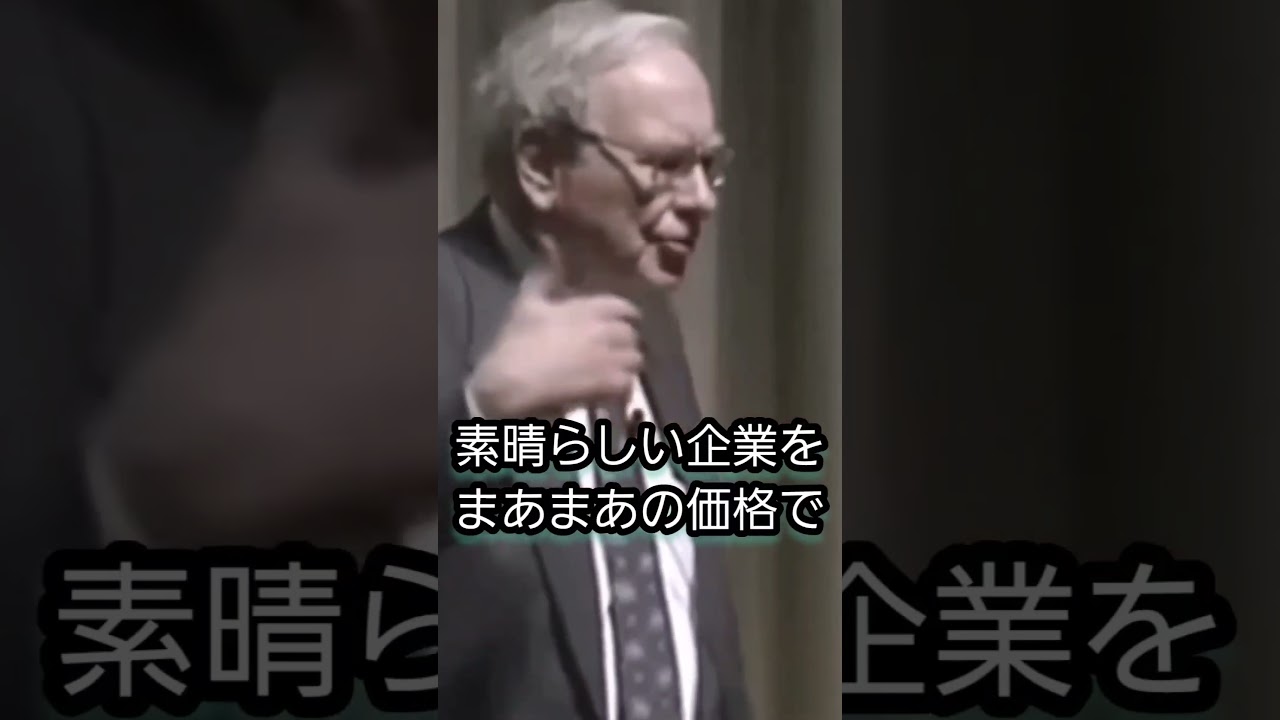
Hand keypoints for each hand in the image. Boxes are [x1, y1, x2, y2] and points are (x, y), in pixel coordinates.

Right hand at [468, 237, 641, 418]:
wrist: (512, 383)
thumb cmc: (518, 341)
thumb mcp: (527, 302)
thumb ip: (543, 274)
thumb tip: (548, 242)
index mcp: (590, 308)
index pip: (624, 307)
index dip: (623, 316)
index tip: (618, 323)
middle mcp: (607, 330)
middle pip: (631, 334)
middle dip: (623, 342)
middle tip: (611, 351)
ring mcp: (612, 359)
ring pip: (635, 359)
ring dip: (625, 365)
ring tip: (611, 372)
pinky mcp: (611, 385)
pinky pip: (628, 385)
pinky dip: (621, 389)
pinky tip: (608, 393)